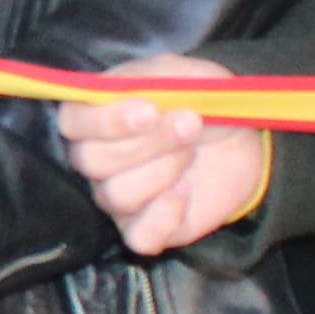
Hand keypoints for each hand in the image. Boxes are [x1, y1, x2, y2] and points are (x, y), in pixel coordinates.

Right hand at [56, 53, 272, 252]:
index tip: (150, 111)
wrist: (241, 141)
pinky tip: (186, 192)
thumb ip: (157, 79)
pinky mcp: (145, 229)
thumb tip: (141, 100)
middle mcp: (97, 159)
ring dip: (162, 171)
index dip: (105, 120)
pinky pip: (139, 237)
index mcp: (97, 115)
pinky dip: (164, 217)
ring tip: (192, 153)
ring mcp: (118, 197)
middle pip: (92, 160)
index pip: (73, 122)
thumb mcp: (187, 76)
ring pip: (116, 195)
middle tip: (189, 124)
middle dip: (146, 143)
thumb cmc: (202, 103)